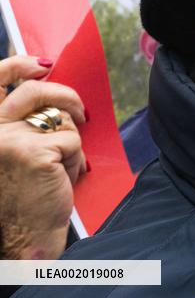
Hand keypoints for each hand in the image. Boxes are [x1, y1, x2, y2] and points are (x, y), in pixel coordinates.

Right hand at [0, 56, 86, 258]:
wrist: (27, 233)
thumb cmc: (26, 193)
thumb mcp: (16, 150)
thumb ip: (24, 122)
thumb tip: (48, 88)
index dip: (19, 65)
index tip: (42, 64)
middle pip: (36, 92)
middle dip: (66, 96)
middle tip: (82, 112)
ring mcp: (10, 139)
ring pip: (59, 120)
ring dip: (70, 141)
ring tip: (61, 166)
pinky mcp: (34, 150)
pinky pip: (72, 140)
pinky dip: (76, 159)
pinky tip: (64, 178)